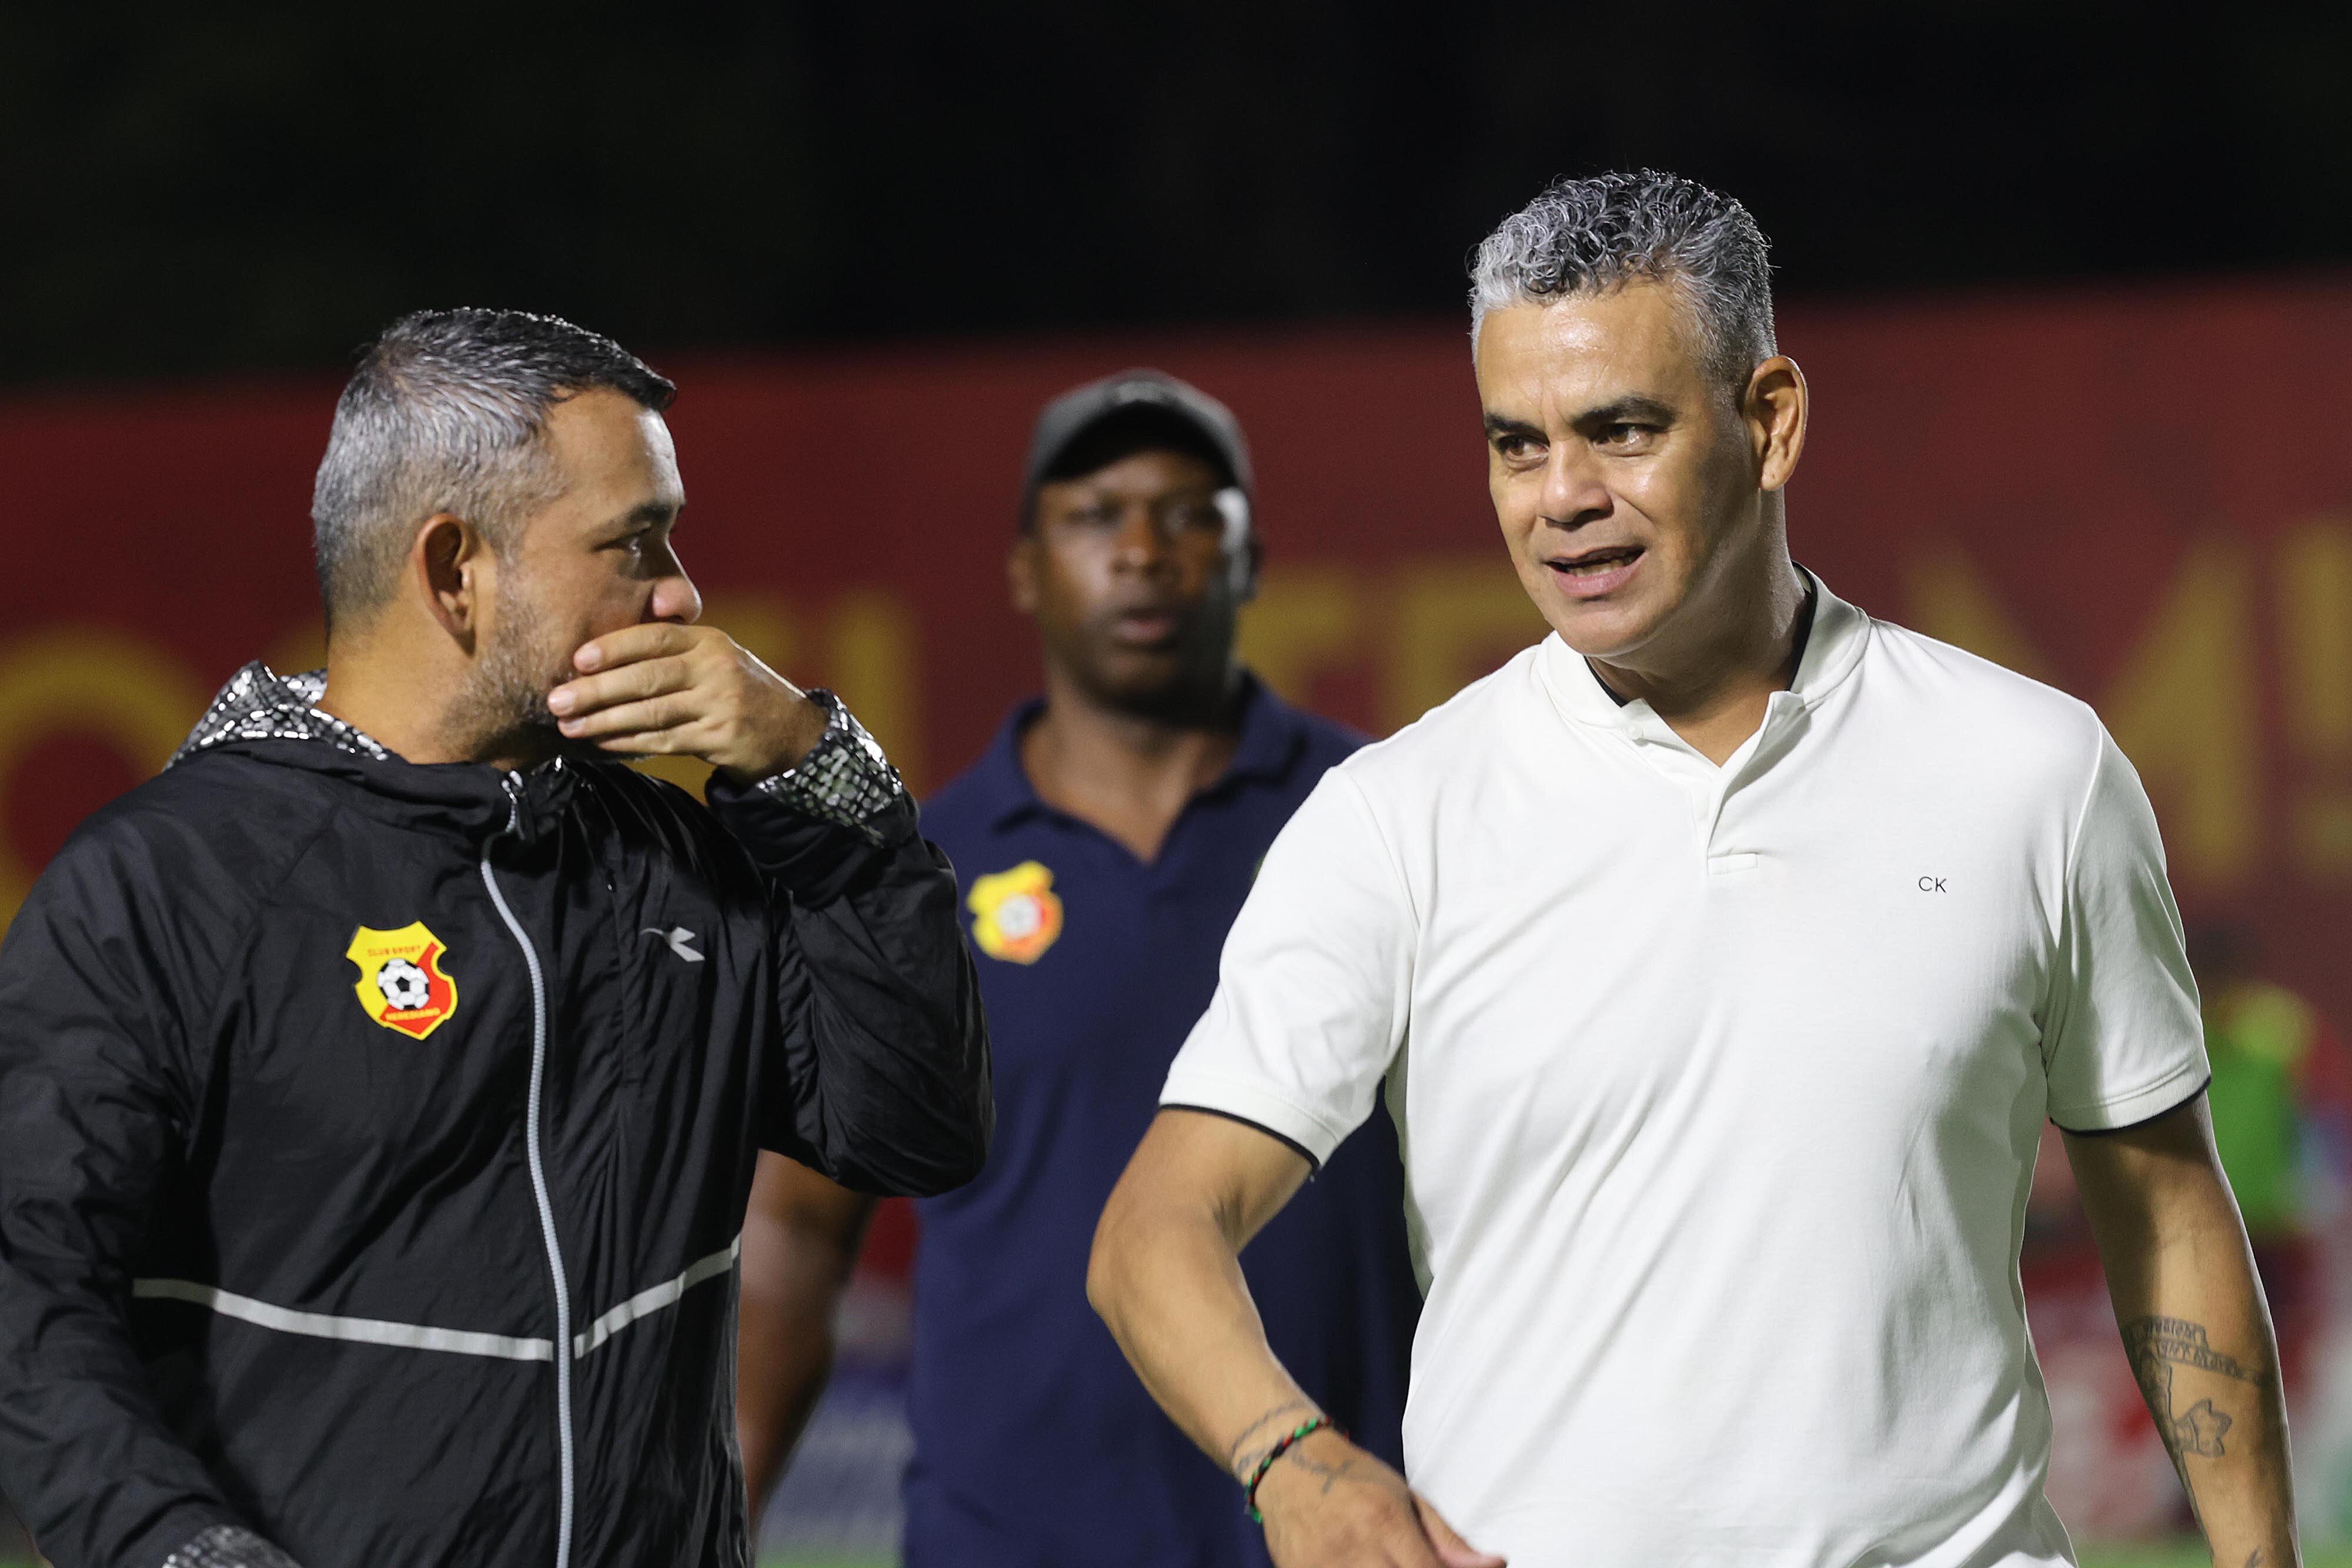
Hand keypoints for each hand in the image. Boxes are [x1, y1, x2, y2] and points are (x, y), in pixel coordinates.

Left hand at [547, 623, 829, 778]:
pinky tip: (602, 742)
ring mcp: (720, 704)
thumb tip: (597, 658)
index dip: (614, 647)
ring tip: (569, 726)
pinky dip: (629, 742)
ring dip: (604, 721)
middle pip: (647, 677)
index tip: (577, 659)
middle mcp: (716, 668)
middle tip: (556, 700)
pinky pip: (664, 740)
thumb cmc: (733, 690)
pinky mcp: (720, 738)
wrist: (789, 730)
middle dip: (596, 690)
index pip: (655, 637)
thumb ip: (670, 650)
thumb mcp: (712, 657)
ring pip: (651, 713)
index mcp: (708, 641)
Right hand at [1254, 1430, 1503, 1567]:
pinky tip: (1363, 1565)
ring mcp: (1322, 1565)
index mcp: (1386, 1521)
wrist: (1288, 1462)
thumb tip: (1496, 1565)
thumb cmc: (1355, 1479)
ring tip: (1386, 1562)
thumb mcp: (1408, 1499)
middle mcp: (1353, 1546)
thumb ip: (1449, 1542)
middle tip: (1414, 1565)